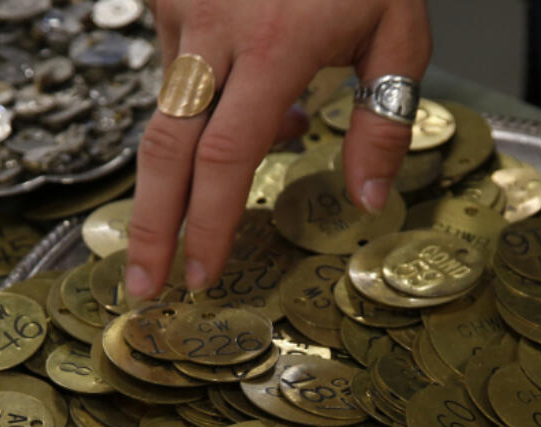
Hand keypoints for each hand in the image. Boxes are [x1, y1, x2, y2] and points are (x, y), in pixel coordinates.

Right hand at [125, 0, 431, 300]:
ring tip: (243, 167)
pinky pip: (178, 71)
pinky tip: (254, 95)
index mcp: (275, 49)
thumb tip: (367, 203)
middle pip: (164, 151)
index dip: (207, 226)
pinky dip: (206, 107)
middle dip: (149, 227)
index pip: (225, 160)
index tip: (201, 275)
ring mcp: (183, 12)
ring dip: (191, 164)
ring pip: (169, 111)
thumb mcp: (397, 31)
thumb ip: (384, 122)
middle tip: (142, 285)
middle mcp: (215, 35)